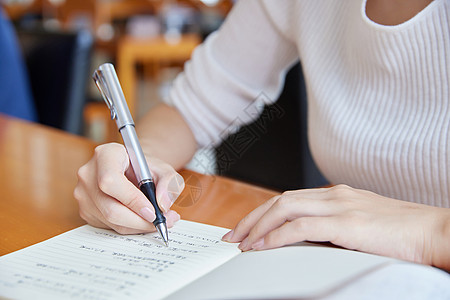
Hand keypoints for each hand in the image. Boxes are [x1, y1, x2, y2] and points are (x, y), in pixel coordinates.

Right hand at [74, 143, 183, 233]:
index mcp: (106, 154)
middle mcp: (88, 173)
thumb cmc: (146, 168)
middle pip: (110, 208)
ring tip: (160, 220)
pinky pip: (109, 226)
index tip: (153, 211)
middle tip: (164, 221)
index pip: (111, 181)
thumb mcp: (164, 169)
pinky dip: (131, 227)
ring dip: (139, 226)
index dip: (132, 200)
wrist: (132, 170)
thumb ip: (169, 182)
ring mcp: (83, 193)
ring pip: (111, 221)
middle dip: (140, 220)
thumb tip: (163, 204)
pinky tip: (143, 219)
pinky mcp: (86, 210)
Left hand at [223, 185, 449, 267]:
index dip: (263, 212)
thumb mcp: (361, 224)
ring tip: (242, 243)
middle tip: (234, 236)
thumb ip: (334, 226)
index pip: (289, 199)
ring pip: (284, 209)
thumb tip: (308, 240)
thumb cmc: (401, 232)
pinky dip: (277, 236)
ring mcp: (339, 206)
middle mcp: (333, 195)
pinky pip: (300, 227)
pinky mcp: (346, 223)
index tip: (247, 228)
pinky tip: (263, 246)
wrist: (434, 231)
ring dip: (258, 226)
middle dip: (252, 218)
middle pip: (279, 200)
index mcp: (336, 194)